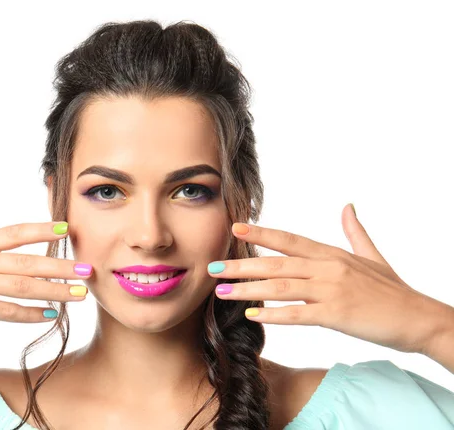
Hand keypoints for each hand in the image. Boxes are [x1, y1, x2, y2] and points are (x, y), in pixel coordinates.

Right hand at [0, 197, 91, 342]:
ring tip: (78, 295)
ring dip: (53, 291)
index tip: (68, 229)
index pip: (15, 232)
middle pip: (26, 260)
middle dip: (60, 265)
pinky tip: (49, 315)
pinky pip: (5, 311)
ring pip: (21, 285)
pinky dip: (29, 313)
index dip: (42, 230)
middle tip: (87, 269)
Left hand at [209, 204, 442, 353]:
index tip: (235, 228)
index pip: (290, 240)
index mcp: (332, 254)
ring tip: (222, 292)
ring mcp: (332, 291)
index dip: (261, 233)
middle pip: (277, 263)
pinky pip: (299, 315)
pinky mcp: (337, 315)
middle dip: (242, 265)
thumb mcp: (372, 256)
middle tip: (213, 267)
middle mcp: (328, 268)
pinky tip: (253, 315)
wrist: (419, 318)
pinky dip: (274, 315)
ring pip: (282, 287)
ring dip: (249, 290)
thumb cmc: (393, 290)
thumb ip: (355, 231)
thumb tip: (347, 206)